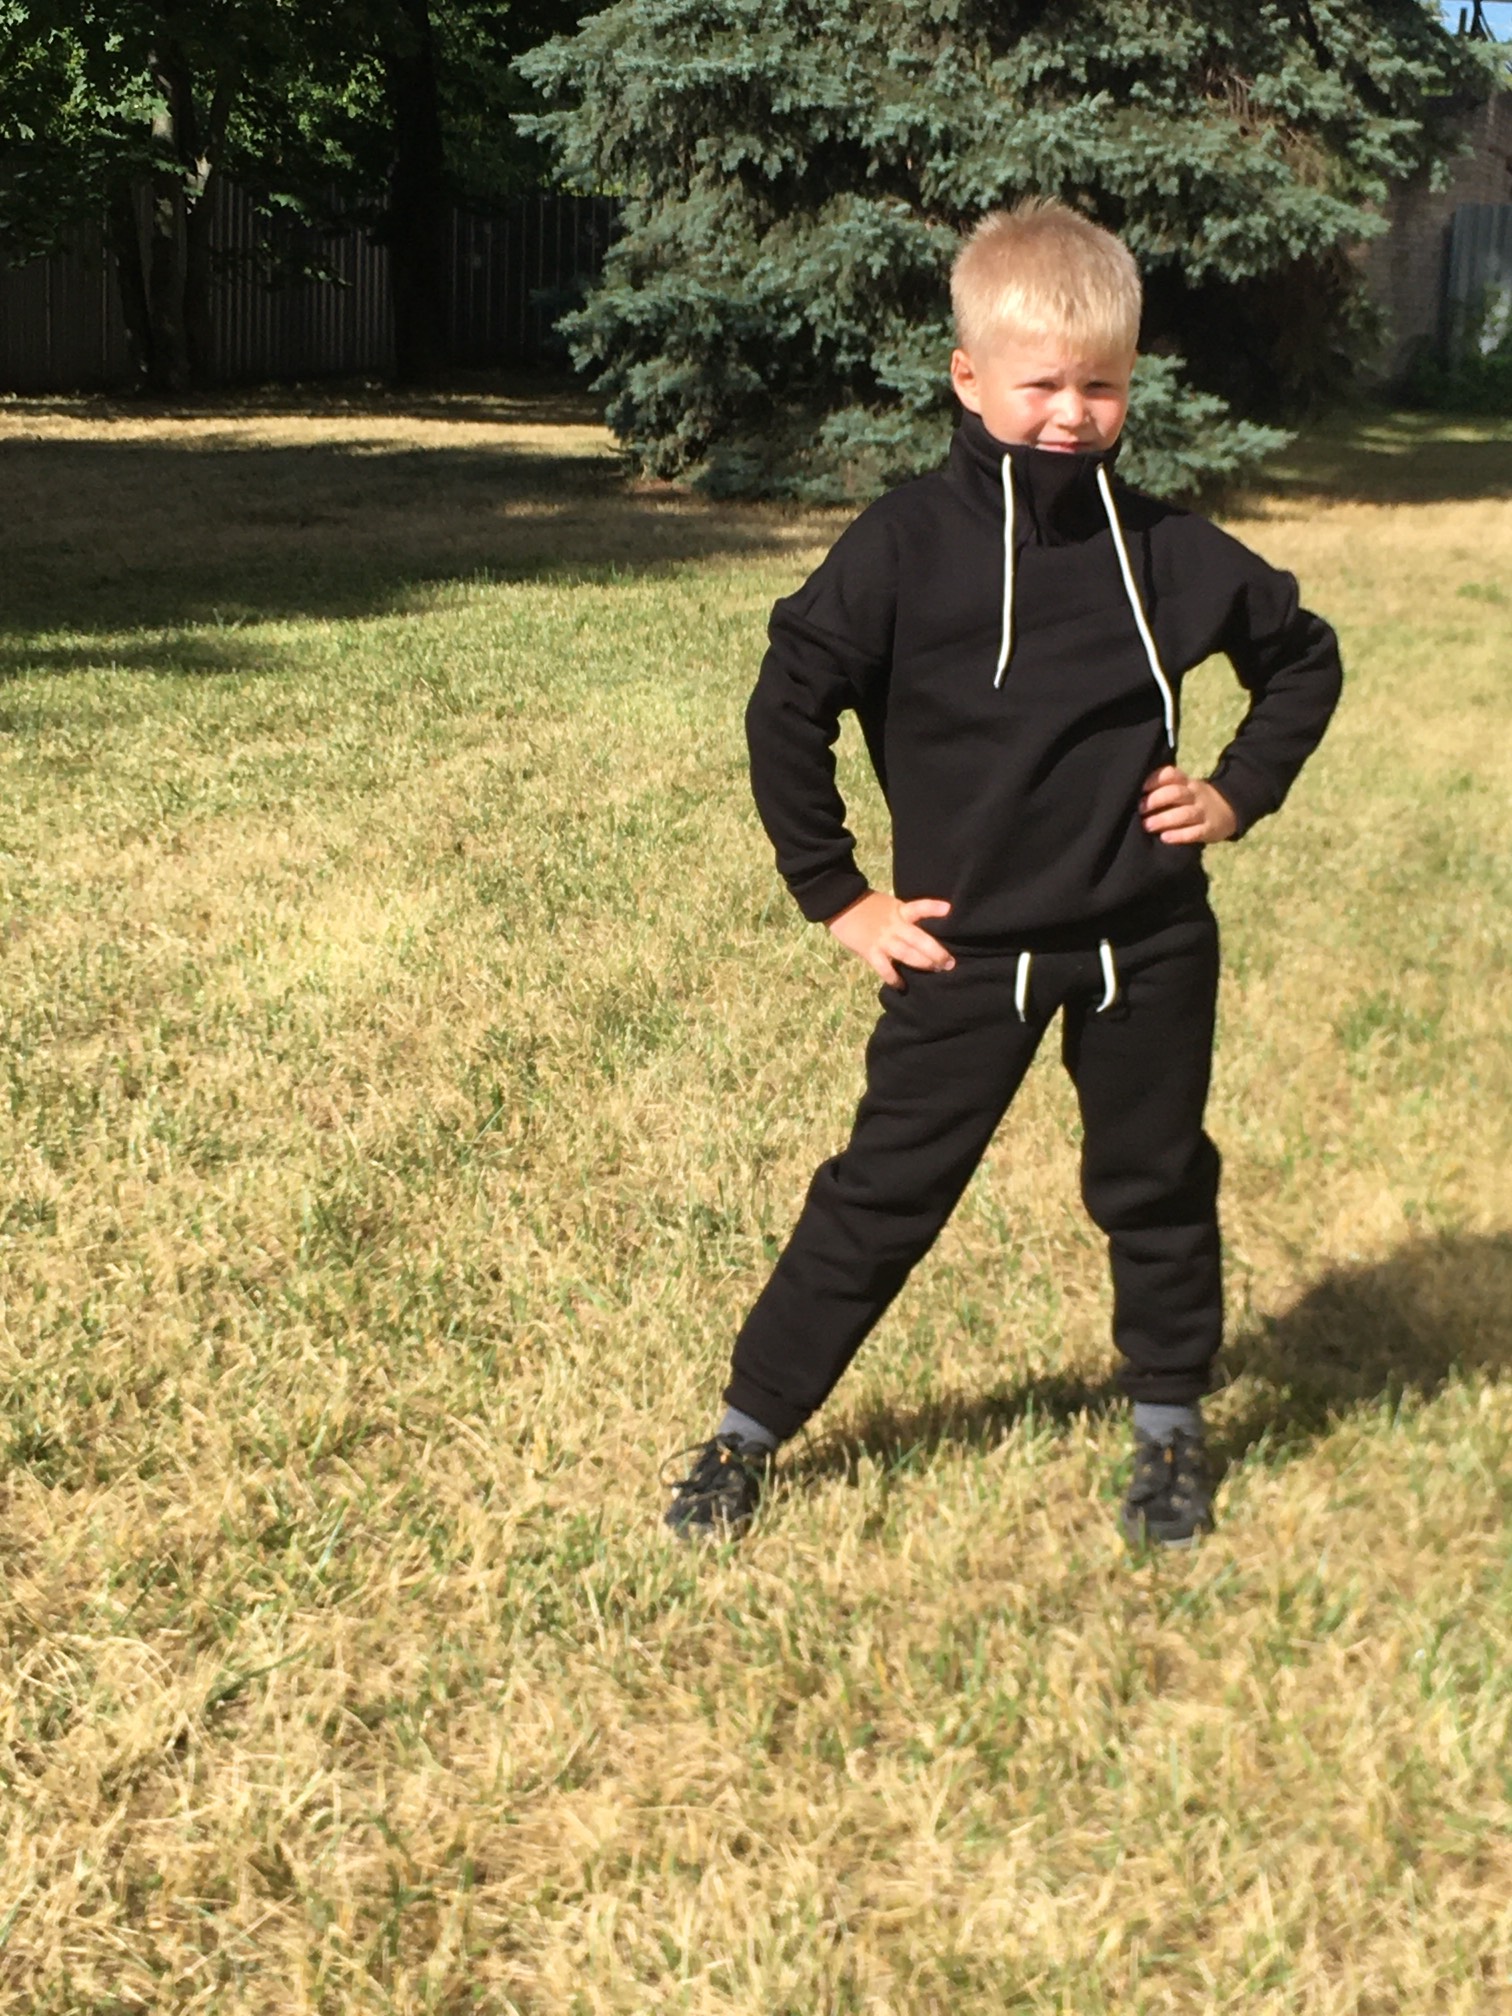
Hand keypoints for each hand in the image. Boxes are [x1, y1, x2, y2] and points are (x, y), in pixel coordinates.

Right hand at [825, 891, 954, 987]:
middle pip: (919, 939)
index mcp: (899, 910)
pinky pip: (883, 967)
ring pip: (906, 953)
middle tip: (949, 963)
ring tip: (935, 970)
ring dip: (922, 963)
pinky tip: (901, 985)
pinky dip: (893, 977)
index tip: (949, 910)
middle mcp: (894, 925)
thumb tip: (917, 933)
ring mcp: (882, 938)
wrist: (838, 903)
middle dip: (936, 952)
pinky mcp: (869, 950)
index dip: (934, 908)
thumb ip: (901, 917)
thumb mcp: (888, 905)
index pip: (920, 907)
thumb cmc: (865, 905)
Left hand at [1140, 766, 1237, 844]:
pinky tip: (1165, 837)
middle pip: (1175, 793)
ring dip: (1163, 819)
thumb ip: (1166, 789)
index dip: (1154, 780)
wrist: (1230, 810)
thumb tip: (1135, 795)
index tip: (1140, 789)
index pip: (1171, 774)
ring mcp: (1203, 812)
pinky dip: (1179, 835)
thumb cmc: (1195, 800)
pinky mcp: (1210, 829)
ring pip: (1184, 814)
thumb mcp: (1185, 788)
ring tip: (1147, 825)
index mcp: (1186, 783)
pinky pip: (1195, 832)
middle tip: (1141, 810)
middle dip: (1155, 801)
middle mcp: (1194, 795)